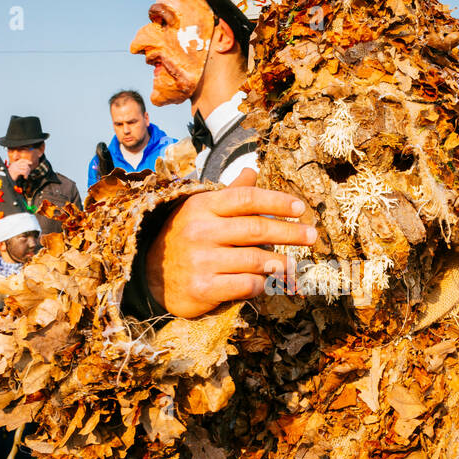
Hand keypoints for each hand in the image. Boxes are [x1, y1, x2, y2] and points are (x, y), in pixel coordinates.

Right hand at [145, 170, 315, 318]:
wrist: (148, 275)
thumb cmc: (183, 237)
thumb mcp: (200, 210)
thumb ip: (228, 194)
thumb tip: (252, 170)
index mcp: (202, 207)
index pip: (246, 198)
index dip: (276, 202)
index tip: (300, 209)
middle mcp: (201, 231)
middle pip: (256, 230)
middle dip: (289, 233)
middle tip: (311, 236)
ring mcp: (201, 260)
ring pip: (255, 260)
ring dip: (280, 263)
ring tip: (293, 265)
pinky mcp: (203, 288)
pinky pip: (246, 285)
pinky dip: (261, 285)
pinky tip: (266, 283)